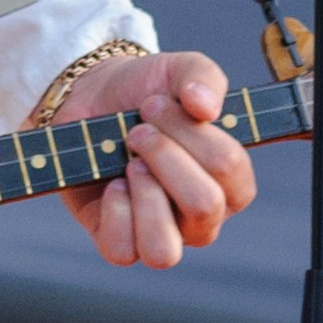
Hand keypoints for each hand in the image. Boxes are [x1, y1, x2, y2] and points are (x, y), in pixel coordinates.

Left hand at [45, 46, 254, 269]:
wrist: (91, 96)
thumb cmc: (145, 90)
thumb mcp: (179, 70)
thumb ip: (203, 78)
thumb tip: (205, 107)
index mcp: (228, 181)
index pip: (231, 169)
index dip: (192, 133)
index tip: (155, 104)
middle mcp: (200, 217)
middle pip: (204, 207)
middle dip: (165, 155)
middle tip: (138, 131)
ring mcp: (162, 233)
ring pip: (165, 251)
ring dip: (146, 195)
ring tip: (130, 164)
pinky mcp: (118, 240)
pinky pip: (122, 251)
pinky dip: (115, 212)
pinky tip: (112, 184)